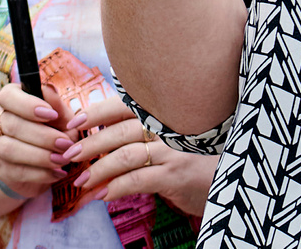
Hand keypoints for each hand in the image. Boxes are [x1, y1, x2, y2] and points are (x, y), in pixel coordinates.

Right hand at [0, 81, 81, 203]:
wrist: (38, 160)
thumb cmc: (52, 130)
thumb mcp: (59, 117)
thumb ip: (57, 105)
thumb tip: (51, 90)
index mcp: (10, 101)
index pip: (8, 97)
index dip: (28, 105)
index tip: (52, 114)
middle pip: (11, 125)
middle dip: (42, 135)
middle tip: (66, 143)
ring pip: (9, 149)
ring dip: (40, 156)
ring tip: (63, 159)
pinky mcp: (3, 170)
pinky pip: (18, 171)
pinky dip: (42, 173)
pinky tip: (59, 172)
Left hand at [68, 95, 215, 214]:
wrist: (231, 176)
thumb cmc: (194, 155)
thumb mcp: (170, 136)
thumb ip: (142, 130)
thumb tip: (102, 133)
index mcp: (161, 113)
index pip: (122, 106)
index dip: (95, 113)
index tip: (73, 123)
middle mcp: (166, 127)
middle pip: (118, 131)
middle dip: (89, 144)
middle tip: (68, 156)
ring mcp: (172, 150)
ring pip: (125, 155)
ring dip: (99, 169)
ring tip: (82, 181)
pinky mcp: (175, 174)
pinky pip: (138, 179)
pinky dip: (117, 187)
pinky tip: (103, 194)